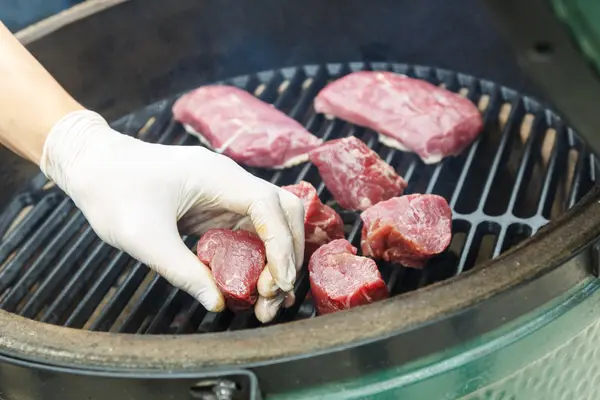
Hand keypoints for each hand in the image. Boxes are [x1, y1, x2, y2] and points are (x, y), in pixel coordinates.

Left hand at [40, 110, 304, 321]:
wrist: (93, 165)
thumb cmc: (113, 192)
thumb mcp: (144, 237)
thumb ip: (183, 271)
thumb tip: (217, 303)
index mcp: (217, 177)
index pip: (269, 206)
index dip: (281, 246)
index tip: (278, 284)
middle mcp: (230, 180)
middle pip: (284, 212)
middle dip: (287, 254)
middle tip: (275, 296)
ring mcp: (226, 192)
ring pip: (272, 222)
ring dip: (277, 258)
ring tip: (268, 299)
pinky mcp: (218, 205)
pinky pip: (251, 229)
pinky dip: (260, 255)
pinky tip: (254, 282)